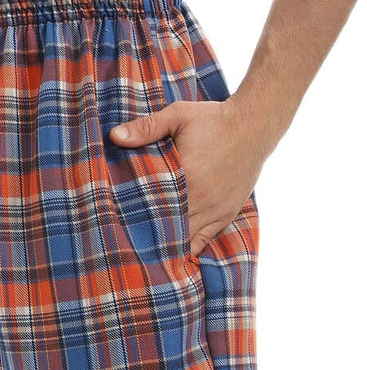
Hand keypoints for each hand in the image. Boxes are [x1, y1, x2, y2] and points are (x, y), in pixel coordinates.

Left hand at [108, 96, 273, 257]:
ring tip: (145, 251)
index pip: (152, 207)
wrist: (254, 125)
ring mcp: (215, 210)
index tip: (118, 223)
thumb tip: (114, 136)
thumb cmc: (214, 120)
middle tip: (127, 241)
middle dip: (147, 234)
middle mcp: (200, 199)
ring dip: (166, 243)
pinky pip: (204, 240)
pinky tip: (174, 253)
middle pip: (167, 228)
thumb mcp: (178, 116)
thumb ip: (146, 128)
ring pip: (184, 239)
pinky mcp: (226, 214)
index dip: (134, 218)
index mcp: (185, 177)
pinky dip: (189, 248)